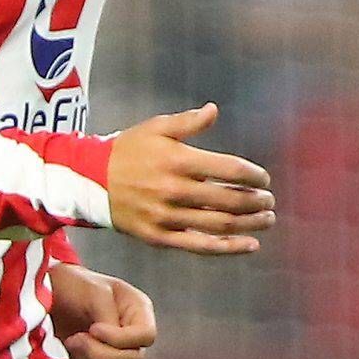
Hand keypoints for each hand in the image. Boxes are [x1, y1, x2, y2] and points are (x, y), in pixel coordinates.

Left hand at [48, 261, 155, 358]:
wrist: (48, 296)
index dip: (121, 339)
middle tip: (75, 338)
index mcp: (138, 311)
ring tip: (72, 341)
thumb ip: (107, 315)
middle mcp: (133, 335)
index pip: (146, 336)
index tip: (93, 328)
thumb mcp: (93, 291)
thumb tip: (112, 342)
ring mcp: (117, 354)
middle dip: (101, 353)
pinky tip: (72, 356)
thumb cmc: (73, 285)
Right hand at [104, 103, 272, 255]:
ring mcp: (167, 217)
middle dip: (255, 201)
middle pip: (228, 200)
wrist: (90, 181)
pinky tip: (249, 244)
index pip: (229, 170)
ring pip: (218, 224)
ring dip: (249, 224)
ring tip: (267, 219)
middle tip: (269, 200)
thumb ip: (188, 122)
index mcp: (178, 160)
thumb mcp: (155, 128)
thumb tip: (214, 111)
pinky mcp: (160, 237)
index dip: (253, 176)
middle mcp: (174, 190)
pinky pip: (199, 245)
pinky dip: (228, 247)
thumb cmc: (127, 150)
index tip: (263, 179)